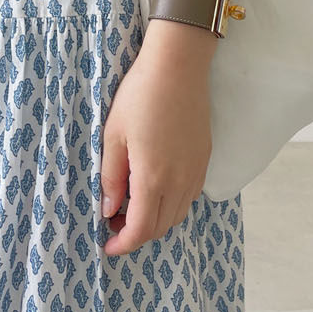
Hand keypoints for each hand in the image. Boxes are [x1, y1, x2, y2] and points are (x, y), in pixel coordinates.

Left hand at [101, 20, 213, 255]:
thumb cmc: (140, 95)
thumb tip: (109, 210)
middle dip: (137, 235)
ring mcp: (195, 170)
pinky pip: (190, 196)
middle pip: (161, 227)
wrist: (178, 65)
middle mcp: (179, 181)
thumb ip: (111, 177)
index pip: (141, 230)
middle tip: (115, 224)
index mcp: (153, 178)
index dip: (123, 245)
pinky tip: (157, 187)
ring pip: (178, 214)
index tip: (107, 246)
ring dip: (156, 221)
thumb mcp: (114, 135)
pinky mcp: (204, 157)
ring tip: (133, 207)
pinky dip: (172, 204)